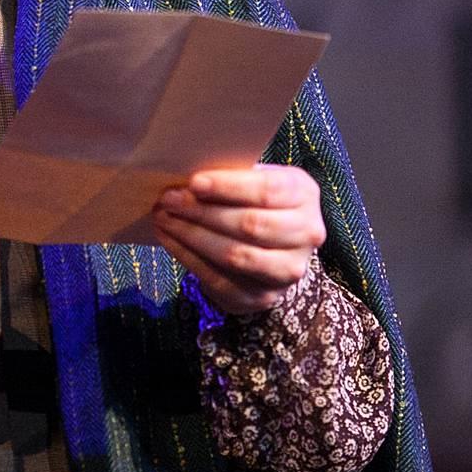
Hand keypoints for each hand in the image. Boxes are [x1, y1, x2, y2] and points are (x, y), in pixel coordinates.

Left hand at [152, 164, 324, 314]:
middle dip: (203, 212)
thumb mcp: (254, 178)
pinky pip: (220, 280)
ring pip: (235, 255)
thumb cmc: (256, 200)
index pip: (267, 191)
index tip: (193, 183)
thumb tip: (185, 180)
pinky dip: (189, 258)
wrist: (275, 245)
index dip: (228, 187)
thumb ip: (231, 176)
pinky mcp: (263, 296)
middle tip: (168, 201)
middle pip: (250, 225)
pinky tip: (170, 240)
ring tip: (164, 219)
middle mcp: (307, 234)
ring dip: (192, 236)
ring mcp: (288, 270)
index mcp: (304, 194)